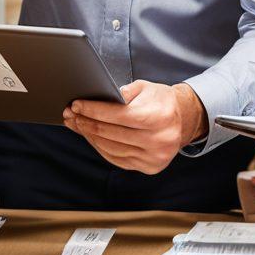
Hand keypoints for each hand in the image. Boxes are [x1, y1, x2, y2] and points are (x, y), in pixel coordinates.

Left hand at [64, 80, 206, 174]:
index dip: (94, 110)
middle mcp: (158, 140)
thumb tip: (96, 99)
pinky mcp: (149, 167)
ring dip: (90, 136)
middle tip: (71, 115)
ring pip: (111, 148)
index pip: (118, 115)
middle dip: (87, 122)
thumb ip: (123, 93)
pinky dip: (100, 147)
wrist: (183, 120)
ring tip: (77, 125)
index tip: (77, 105)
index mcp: (159, 117)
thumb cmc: (162, 101)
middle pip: (112, 133)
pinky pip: (117, 158)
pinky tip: (91, 137)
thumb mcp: (145, 88)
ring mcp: (154, 157)